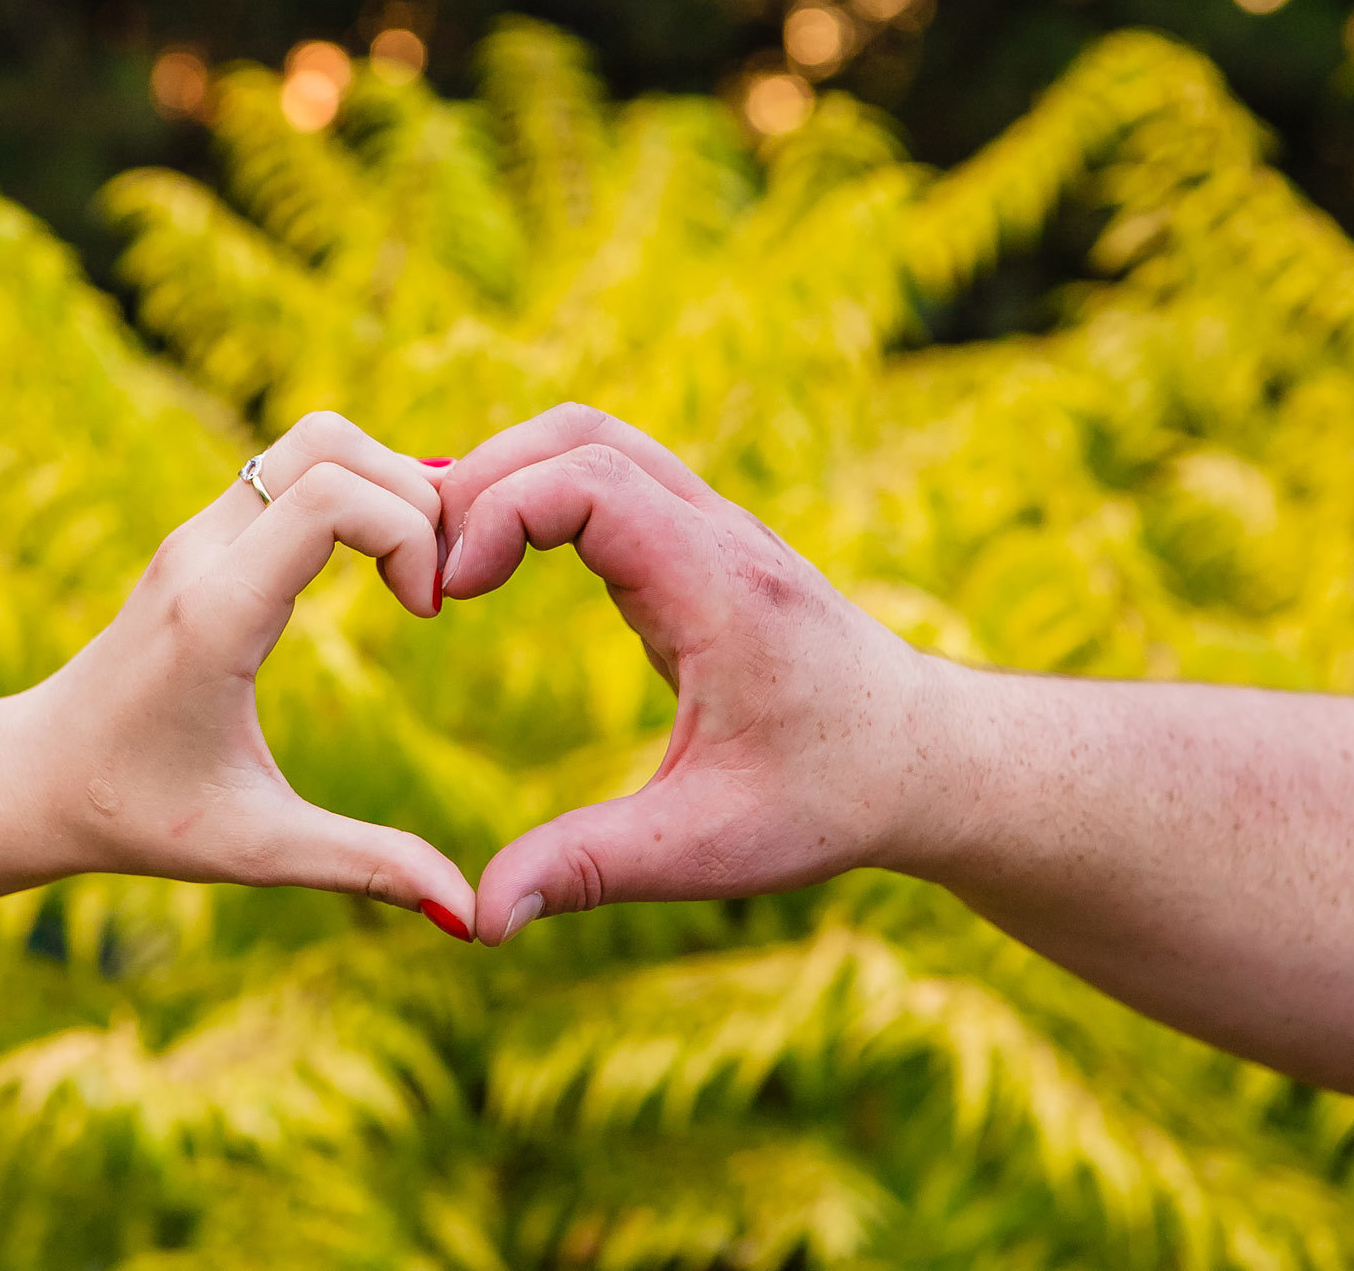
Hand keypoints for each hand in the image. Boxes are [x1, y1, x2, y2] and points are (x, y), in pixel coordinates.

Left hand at [16, 412, 476, 937]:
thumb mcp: (258, 848)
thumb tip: (469, 914)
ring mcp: (198, 534)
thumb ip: (366, 866)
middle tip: (437, 579)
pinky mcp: (204, 537)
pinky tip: (384, 567)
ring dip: (384, 483)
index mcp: (216, 613)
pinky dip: (354, 492)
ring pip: (311, 441)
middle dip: (410, 490)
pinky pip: (293, 470)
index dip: (408, 533)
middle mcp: (203, 552)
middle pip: (329, 440)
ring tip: (419, 570)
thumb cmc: (139, 814)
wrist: (36, 778)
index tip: (428, 613)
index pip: (332, 497)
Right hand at [438, 404, 961, 944]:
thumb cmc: (833, 798)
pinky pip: (609, 475)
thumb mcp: (708, 847)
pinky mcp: (703, 545)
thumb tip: (477, 918)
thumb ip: (588, 870)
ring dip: (510, 477)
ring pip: (595, 441)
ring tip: (447, 557)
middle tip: (425, 568)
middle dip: (483, 479)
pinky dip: (540, 496)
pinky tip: (497, 564)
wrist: (929, 760)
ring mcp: (714, 529)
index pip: (589, 480)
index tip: (449, 597)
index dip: (498, 516)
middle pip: (579, 434)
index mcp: (718, 586)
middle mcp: (718, 534)